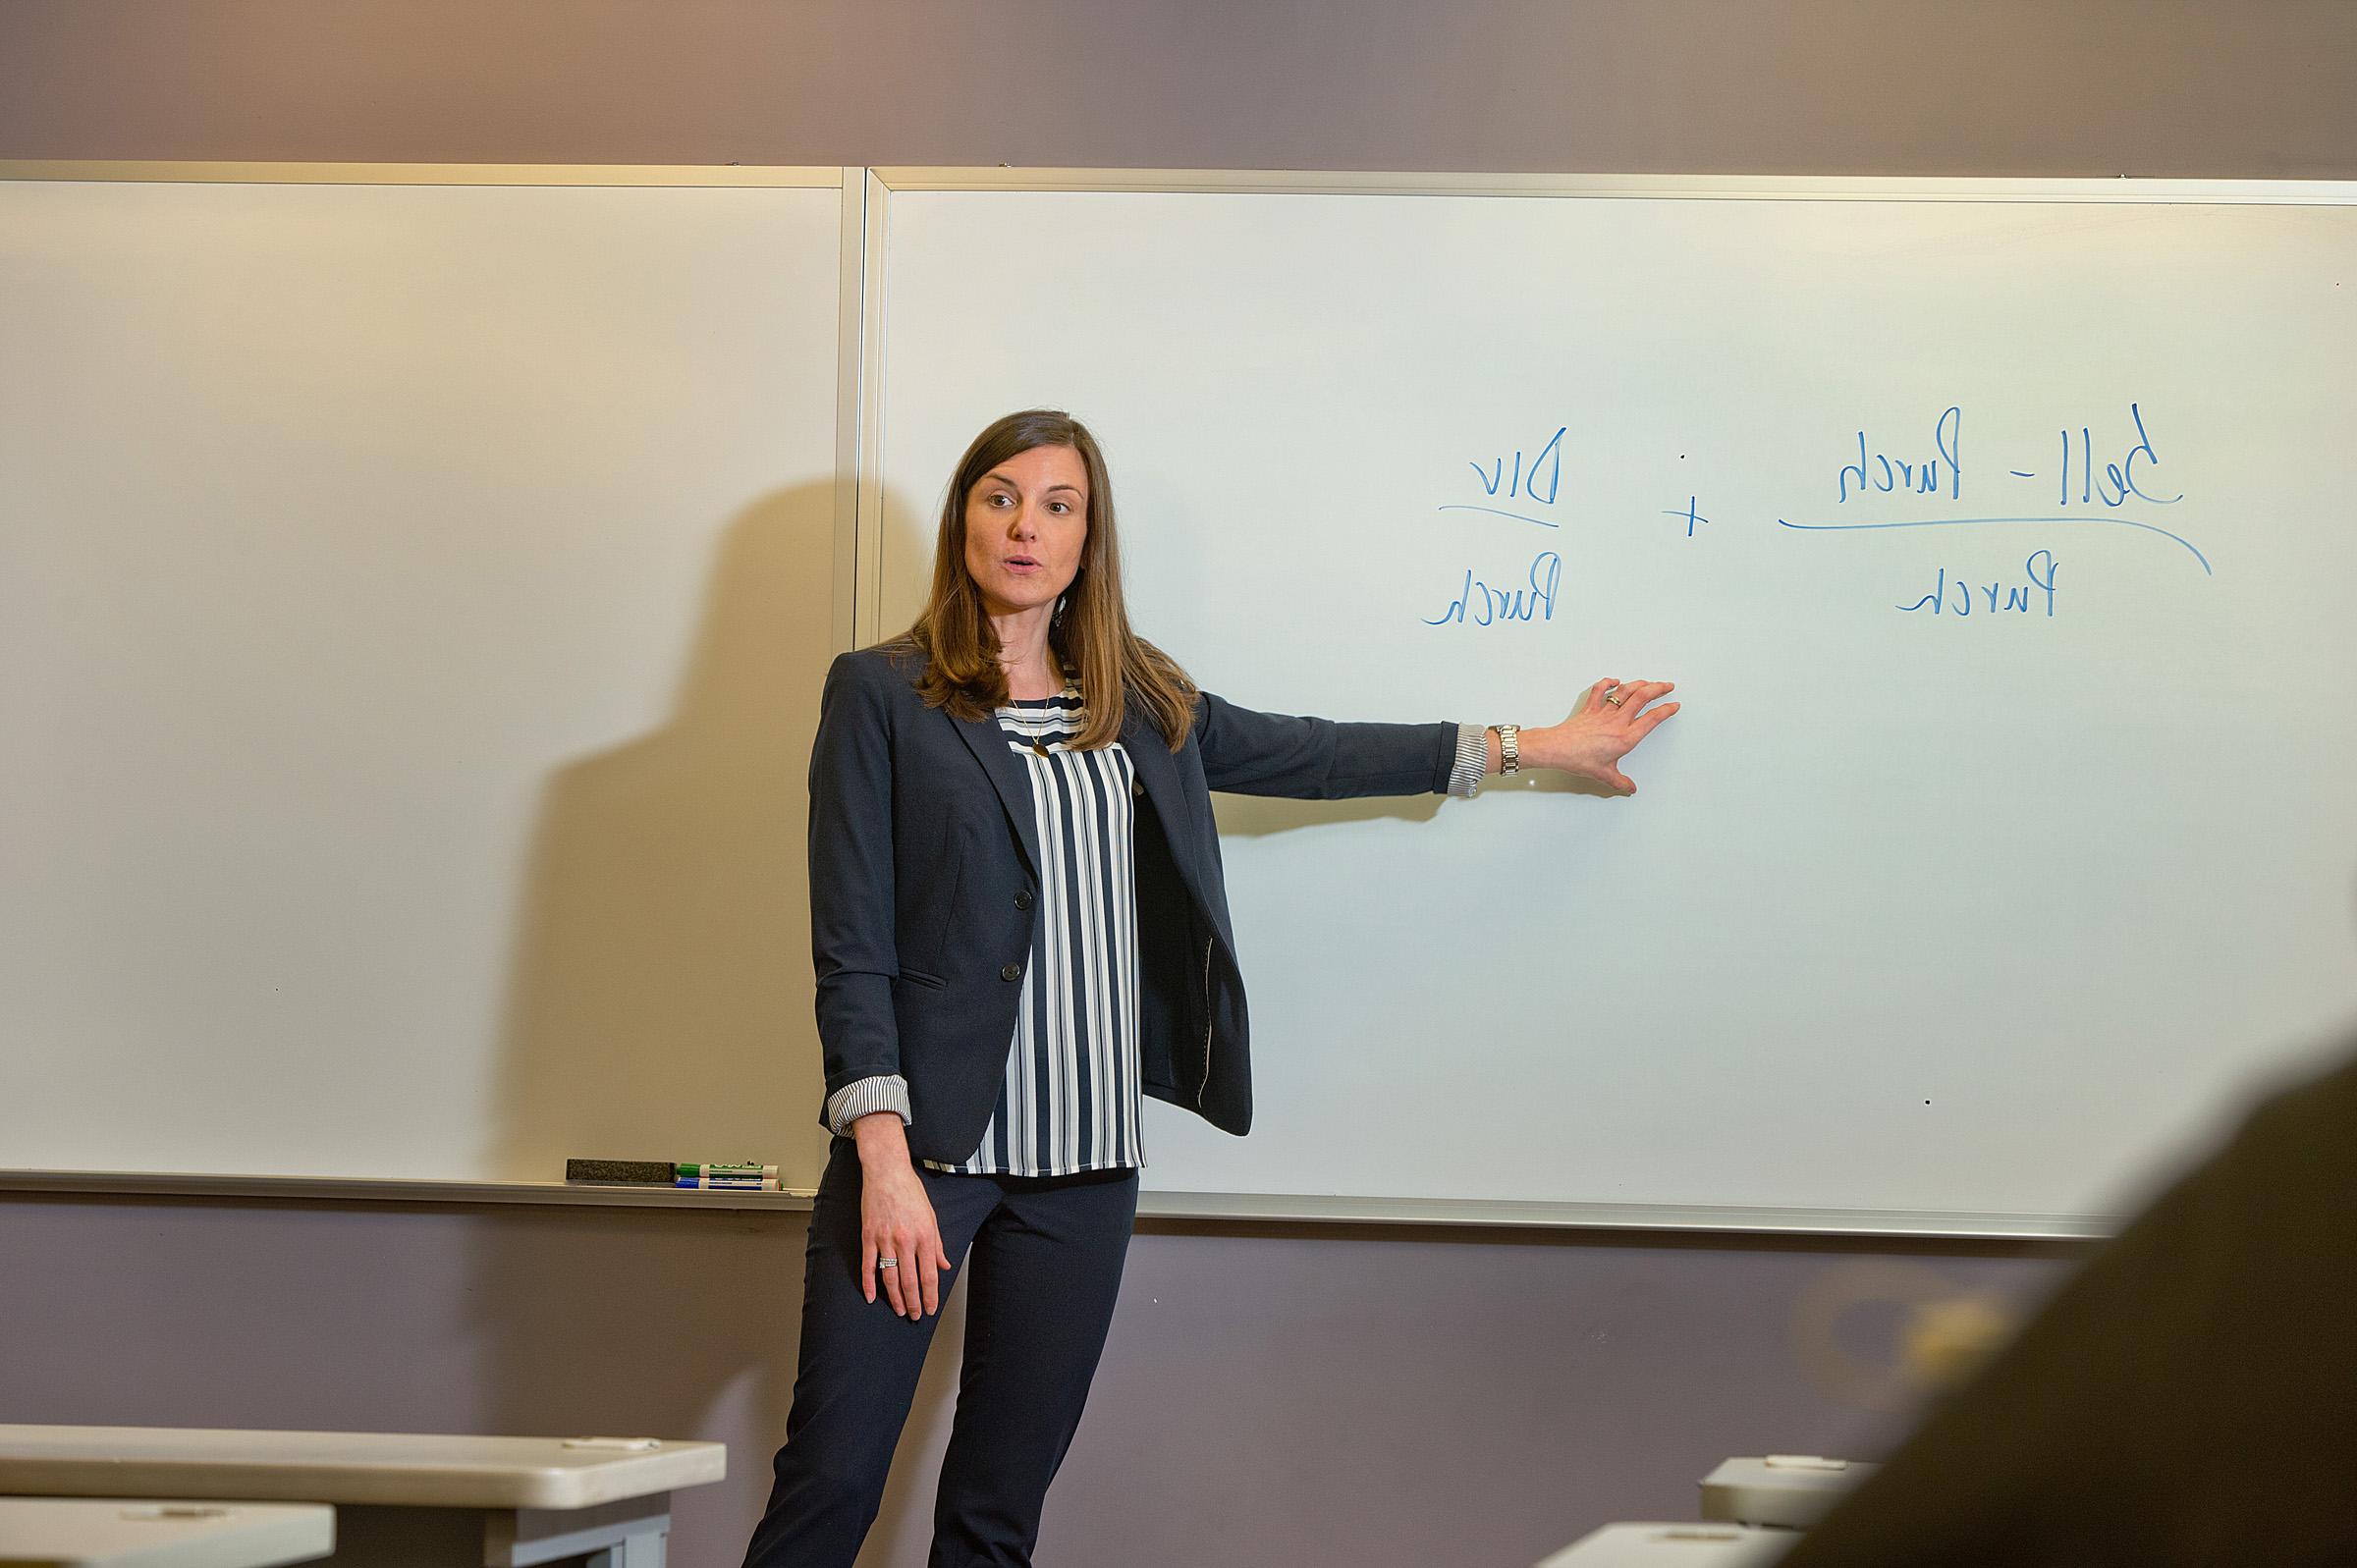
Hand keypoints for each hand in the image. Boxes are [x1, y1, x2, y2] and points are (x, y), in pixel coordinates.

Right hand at [852, 1113, 953, 1318]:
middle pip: (910, 1280)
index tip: (930, 1308)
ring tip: (899, 1310)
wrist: (887, 1172)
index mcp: (925, 1235)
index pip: (929, 1274)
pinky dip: (869, 1283)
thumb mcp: (931, 1216)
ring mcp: (885, 1239)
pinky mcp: (869, 1236)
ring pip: (889, 1277)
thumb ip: (937, 1244)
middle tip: (914, 1316)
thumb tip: (944, 1265)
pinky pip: (868, 1265)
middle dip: (913, 1302)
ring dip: (895, 1298)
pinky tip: (872, 1296)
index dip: (930, 1295)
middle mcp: (906, 1240)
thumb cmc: (910, 1191)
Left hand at [1521, 676, 1678, 794]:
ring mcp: (1603, 712)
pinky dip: (1608, 683)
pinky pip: (1600, 690)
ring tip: (1649, 682)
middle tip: (1668, 686)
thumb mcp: (1604, 775)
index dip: (1666, 710)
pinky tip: (1615, 681)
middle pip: (1642, 697)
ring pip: (1625, 691)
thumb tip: (1630, 788)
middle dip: (1658, 688)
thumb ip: (1620, 782)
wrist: (1557, 749)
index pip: (1652, 719)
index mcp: (1625, 738)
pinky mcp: (1590, 708)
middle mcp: (1617, 722)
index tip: (1674, 705)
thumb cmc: (1579, 759)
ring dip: (1639, 683)